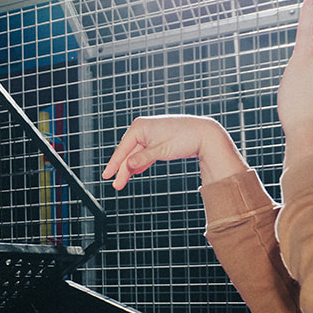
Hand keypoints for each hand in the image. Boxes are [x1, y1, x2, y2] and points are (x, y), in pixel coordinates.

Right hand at [102, 114, 247, 190]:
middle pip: (128, 152)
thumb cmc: (184, 139)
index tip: (106, 176)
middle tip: (116, 186)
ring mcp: (150, 133)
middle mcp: (143, 128)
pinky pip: (145, 153)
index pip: (123, 148)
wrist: (205, 134)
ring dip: (131, 168)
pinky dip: (141, 163)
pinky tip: (136, 172)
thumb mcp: (162, 151)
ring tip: (123, 182)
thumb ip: (143, 158)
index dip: (114, 163)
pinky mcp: (158, 139)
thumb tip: (128, 165)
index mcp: (140, 126)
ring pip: (136, 154)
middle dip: (123, 169)